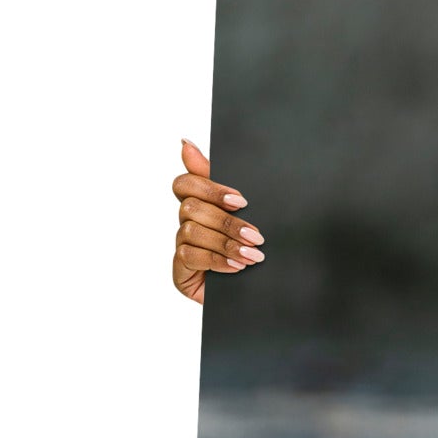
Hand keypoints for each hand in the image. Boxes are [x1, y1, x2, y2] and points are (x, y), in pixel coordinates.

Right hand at [171, 139, 263, 302]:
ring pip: (191, 231)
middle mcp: (187, 223)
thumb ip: (221, 182)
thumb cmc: (250, 250)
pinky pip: (190, 256)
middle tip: (256, 235)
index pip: (185, 184)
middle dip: (227, 222)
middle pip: (191, 207)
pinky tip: (237, 267)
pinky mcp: (180, 270)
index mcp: (200, 204)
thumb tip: (185, 143)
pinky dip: (217, 260)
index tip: (240, 201)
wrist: (257, 294)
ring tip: (253, 256)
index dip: (210, 188)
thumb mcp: (246, 215)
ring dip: (226, 243)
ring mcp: (182, 246)